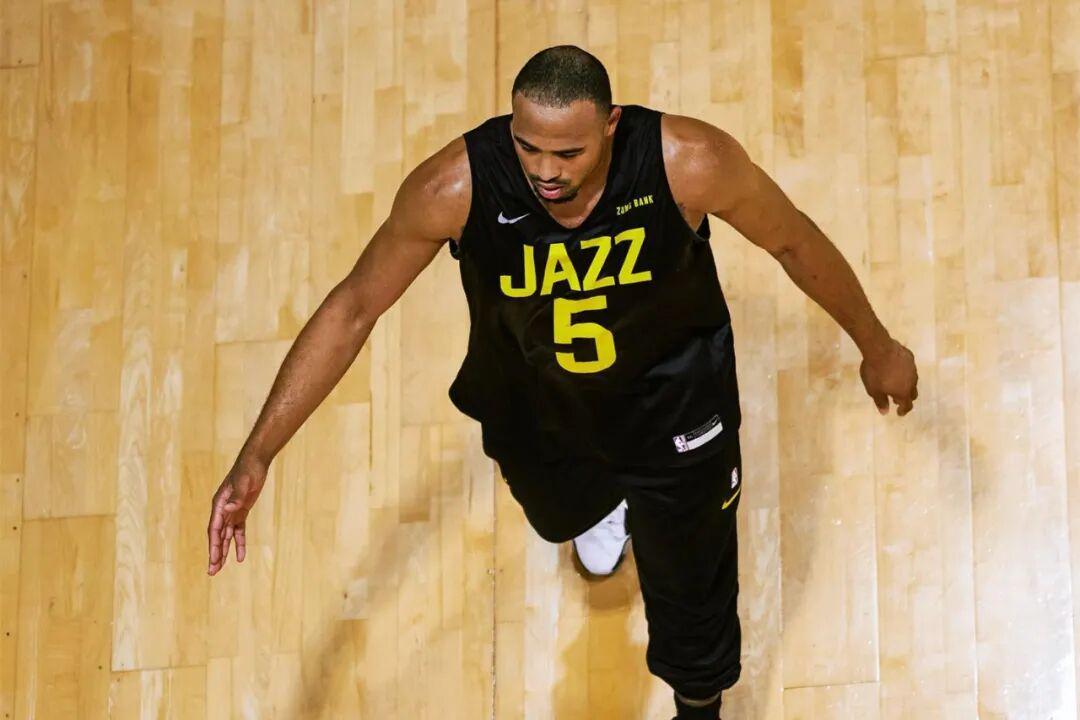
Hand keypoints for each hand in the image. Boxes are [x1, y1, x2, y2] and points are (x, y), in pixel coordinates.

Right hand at [207, 455, 267, 575]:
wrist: (255, 462)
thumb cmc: (247, 471)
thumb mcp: (244, 483)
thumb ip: (236, 498)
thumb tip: (229, 510)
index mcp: (219, 505)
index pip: (214, 530)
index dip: (214, 546)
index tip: (214, 561)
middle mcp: (223, 510)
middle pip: (218, 536)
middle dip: (215, 554)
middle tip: (212, 572)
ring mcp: (232, 512)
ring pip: (226, 536)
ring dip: (224, 552)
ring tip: (219, 568)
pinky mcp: (241, 511)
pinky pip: (238, 531)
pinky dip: (238, 543)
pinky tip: (240, 556)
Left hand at [859, 338, 918, 415]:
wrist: (879, 349)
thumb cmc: (875, 372)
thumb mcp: (873, 390)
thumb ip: (880, 401)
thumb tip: (885, 412)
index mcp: (903, 392)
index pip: (907, 405)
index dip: (903, 410)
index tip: (899, 413)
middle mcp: (912, 382)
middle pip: (912, 393)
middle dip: (906, 398)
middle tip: (897, 400)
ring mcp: (913, 368)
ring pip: (912, 380)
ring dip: (906, 385)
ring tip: (897, 384)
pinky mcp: (910, 357)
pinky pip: (909, 368)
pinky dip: (904, 372)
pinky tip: (897, 369)